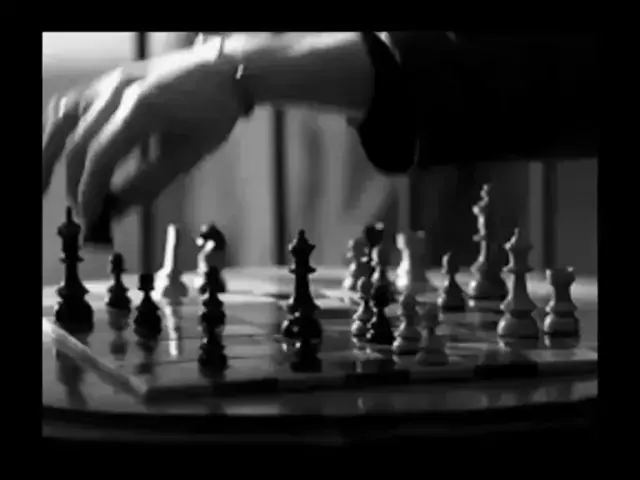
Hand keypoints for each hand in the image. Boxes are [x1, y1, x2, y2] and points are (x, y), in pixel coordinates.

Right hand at [42, 40, 243, 224]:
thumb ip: (151, 182)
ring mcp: (113, 81)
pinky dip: (64, 129)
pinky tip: (64, 149)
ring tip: (45, 182)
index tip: (88, 216)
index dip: (88, 191)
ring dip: (52, 153)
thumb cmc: (215, 109)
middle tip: (82, 211)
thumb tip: (120, 208)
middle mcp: (119, 90)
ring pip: (64, 117)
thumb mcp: (189, 154)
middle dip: (74, 182)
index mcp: (141, 109)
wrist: (225, 71)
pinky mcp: (113, 80)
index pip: (98, 157)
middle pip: (77, 142)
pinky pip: (76, 103)